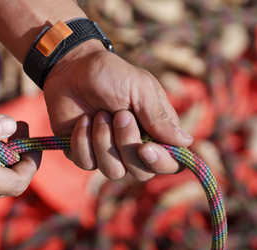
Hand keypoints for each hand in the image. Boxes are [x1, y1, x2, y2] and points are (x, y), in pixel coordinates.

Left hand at [43, 40, 192, 180]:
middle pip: (141, 173)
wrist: (71, 68)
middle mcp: (134, 147)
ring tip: (99, 114)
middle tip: (119, 115)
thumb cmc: (110, 74)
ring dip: (104, 141)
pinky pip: (86, 163)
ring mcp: (108, 153)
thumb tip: (185, 142)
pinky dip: (83, 140)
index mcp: (156, 131)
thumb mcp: (139, 88)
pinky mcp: (83, 154)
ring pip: (113, 172)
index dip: (161, 162)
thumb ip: (159, 116)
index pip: (170, 164)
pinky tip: (82, 120)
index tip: (146, 148)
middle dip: (128, 145)